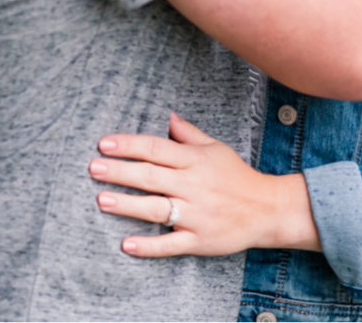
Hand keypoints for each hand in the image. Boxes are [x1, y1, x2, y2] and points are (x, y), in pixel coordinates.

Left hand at [89, 113, 320, 257]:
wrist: (268, 210)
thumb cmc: (237, 177)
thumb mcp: (216, 149)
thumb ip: (189, 134)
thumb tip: (168, 116)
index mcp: (196, 161)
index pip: (157, 149)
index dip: (130, 145)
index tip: (104, 144)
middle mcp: (194, 186)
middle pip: (152, 176)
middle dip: (120, 172)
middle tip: (93, 168)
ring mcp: (197, 214)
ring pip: (157, 209)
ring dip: (128, 205)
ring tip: (101, 200)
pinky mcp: (200, 240)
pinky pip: (171, 244)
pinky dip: (149, 246)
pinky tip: (126, 244)